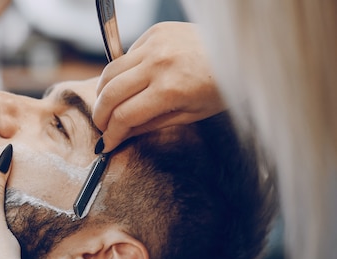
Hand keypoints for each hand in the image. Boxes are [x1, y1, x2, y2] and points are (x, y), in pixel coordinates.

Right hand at [93, 22, 225, 152]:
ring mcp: (155, 44)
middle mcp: (159, 63)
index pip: (124, 116)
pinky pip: (125, 56)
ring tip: (107, 108)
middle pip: (109, 94)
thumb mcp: (189, 115)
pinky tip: (128, 84)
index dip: (110, 134)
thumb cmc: (221, 86)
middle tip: (102, 127)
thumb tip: (121, 134)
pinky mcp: (155, 32)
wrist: (241, 51)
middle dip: (100, 116)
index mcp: (170, 89)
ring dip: (102, 94)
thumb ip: (151, 125)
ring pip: (109, 72)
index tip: (106, 144)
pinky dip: (120, 73)